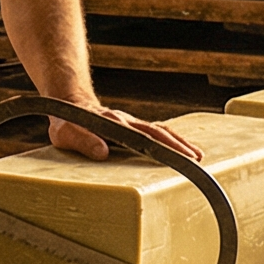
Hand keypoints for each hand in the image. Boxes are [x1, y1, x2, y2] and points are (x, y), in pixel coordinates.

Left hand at [47, 102, 202, 162]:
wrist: (68, 105)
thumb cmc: (66, 123)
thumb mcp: (66, 134)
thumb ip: (82, 141)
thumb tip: (103, 152)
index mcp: (114, 124)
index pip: (143, 138)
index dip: (161, 147)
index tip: (177, 157)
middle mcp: (127, 121)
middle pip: (159, 132)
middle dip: (179, 145)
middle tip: (196, 159)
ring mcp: (132, 123)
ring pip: (162, 130)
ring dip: (180, 142)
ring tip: (198, 156)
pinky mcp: (133, 127)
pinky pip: (156, 131)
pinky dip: (172, 139)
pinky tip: (183, 149)